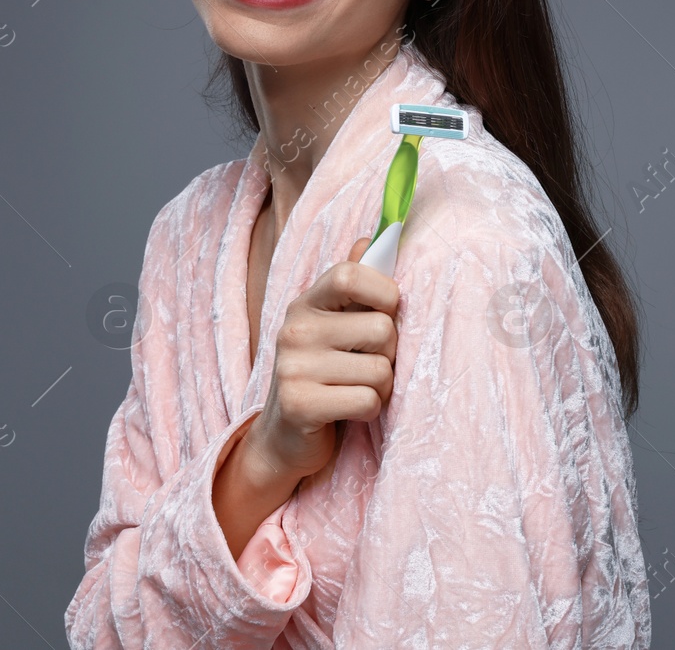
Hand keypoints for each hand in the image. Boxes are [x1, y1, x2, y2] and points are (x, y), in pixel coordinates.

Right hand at [242, 236, 399, 484]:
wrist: (284, 436)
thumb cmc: (324, 370)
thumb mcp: (334, 323)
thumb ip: (355, 282)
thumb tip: (374, 238)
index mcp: (307, 302)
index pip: (353, 274)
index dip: (385, 294)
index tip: (385, 313)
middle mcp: (294, 329)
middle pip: (383, 328)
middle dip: (389, 353)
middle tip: (367, 364)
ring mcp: (293, 367)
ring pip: (381, 369)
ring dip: (381, 386)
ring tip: (357, 388)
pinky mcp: (299, 405)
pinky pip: (368, 400)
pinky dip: (370, 410)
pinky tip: (349, 409)